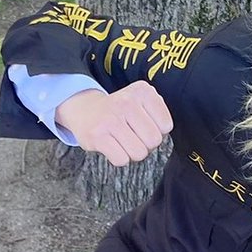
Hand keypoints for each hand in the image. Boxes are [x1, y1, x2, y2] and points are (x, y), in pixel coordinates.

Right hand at [54, 82, 172, 165]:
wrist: (85, 110)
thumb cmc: (119, 111)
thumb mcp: (141, 101)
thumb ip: (157, 113)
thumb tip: (162, 134)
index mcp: (142, 91)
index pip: (166, 126)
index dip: (157, 132)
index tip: (144, 127)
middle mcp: (127, 102)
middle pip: (153, 141)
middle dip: (146, 145)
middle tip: (133, 137)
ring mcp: (110, 119)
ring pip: (139, 153)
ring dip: (132, 153)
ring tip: (123, 142)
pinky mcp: (97, 136)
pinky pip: (121, 160)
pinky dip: (119, 159)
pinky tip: (113, 147)